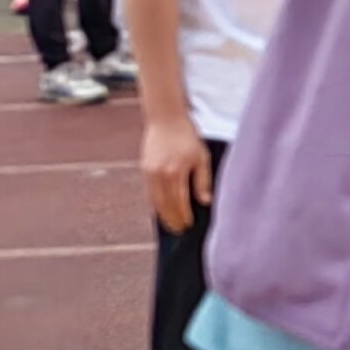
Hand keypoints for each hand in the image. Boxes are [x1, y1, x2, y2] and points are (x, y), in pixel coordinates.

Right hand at [142, 109, 213, 234]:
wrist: (165, 118)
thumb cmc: (187, 136)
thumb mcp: (201, 157)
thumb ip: (203, 181)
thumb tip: (206, 202)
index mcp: (176, 172)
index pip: (180, 202)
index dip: (184, 216)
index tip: (189, 225)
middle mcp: (160, 174)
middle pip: (165, 205)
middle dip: (172, 220)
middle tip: (180, 231)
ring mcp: (150, 172)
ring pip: (155, 201)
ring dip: (162, 215)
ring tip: (170, 225)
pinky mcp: (144, 169)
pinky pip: (149, 192)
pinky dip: (155, 204)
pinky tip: (161, 211)